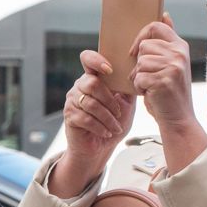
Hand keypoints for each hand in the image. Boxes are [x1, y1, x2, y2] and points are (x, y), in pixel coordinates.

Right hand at [47, 51, 134, 196]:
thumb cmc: (113, 123)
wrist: (101, 147)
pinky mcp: (70, 116)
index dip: (96, 60)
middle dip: (110, 100)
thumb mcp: (126, 104)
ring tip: (115, 127)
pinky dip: (100, 127)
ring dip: (108, 118)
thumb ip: (127, 88)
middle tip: (119, 113)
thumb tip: (136, 74)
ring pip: (91, 103)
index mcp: (94, 78)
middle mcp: (80, 86)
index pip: (88, 59)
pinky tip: (107, 132)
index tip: (109, 70)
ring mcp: (72, 101)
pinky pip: (86, 118)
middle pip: (92, 83)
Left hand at [131, 18, 197, 131]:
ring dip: (139, 77)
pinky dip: (140, 88)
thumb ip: (167, 41)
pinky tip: (151, 94)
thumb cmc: (171, 92)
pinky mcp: (163, 80)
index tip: (136, 51)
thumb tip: (165, 14)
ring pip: (140, 62)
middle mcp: (179, 54)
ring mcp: (173, 67)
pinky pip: (138, 77)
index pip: (156, 26)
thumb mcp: (172, 63)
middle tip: (151, 78)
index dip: (141, 36)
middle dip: (140, 64)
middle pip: (144, 46)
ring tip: (152, 86)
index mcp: (181, 46)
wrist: (179, 119)